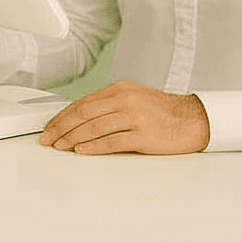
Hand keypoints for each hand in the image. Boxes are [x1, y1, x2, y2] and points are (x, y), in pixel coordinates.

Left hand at [38, 81, 209, 154]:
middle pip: (82, 114)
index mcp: (118, 90)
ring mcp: (134, 117)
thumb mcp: (132, 98)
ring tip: (59, 147)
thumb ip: (107, 105)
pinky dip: (93, 147)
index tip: (49, 127)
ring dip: (72, 138)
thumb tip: (77, 119)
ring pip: (93, 127)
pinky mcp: (143, 135)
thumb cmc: (163, 112)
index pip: (81, 103)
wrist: (195, 119)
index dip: (61, 116)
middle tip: (47, 139)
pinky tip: (81, 151)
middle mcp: (124, 100)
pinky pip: (111, 141)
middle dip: (60, 128)